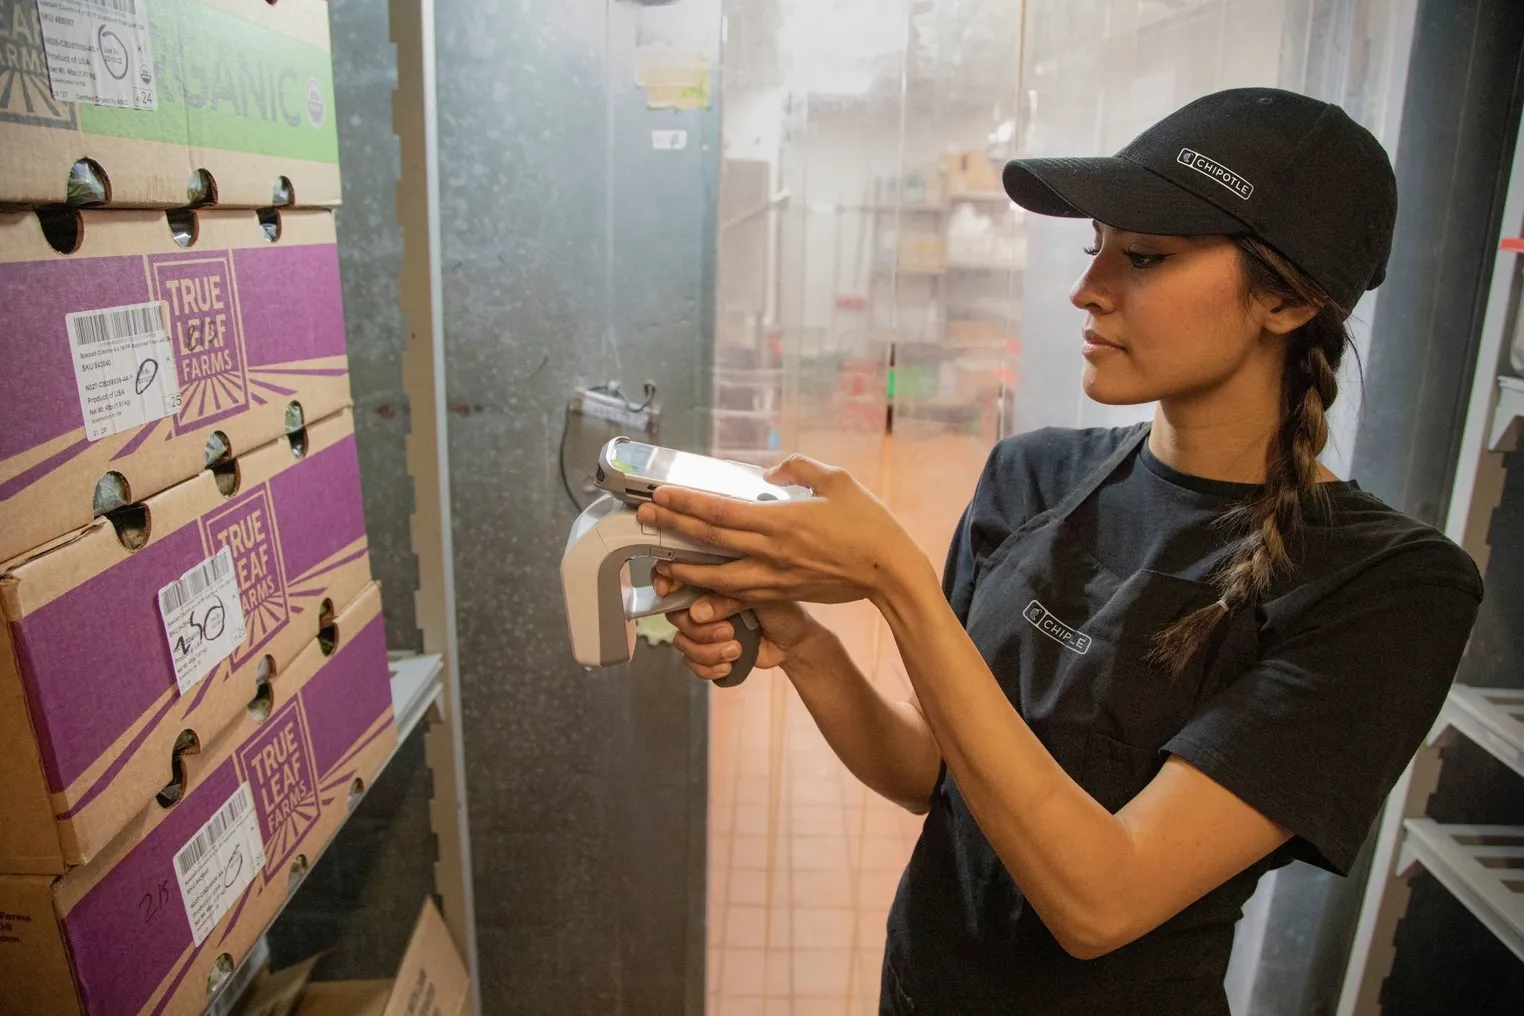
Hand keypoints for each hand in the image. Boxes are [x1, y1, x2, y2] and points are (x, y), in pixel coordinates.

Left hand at [634, 455, 927, 607]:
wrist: (889, 572)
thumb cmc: (869, 523)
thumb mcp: (838, 480)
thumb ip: (800, 469)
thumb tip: (769, 471)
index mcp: (782, 520)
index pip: (721, 511)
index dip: (687, 502)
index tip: (660, 494)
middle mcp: (772, 551)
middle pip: (710, 541)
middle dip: (673, 528)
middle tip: (643, 517)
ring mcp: (776, 577)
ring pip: (718, 578)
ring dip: (686, 570)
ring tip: (661, 562)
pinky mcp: (784, 593)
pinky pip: (742, 597)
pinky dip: (717, 598)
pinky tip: (698, 599)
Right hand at [653, 572, 820, 680]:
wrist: (795, 642)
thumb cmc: (782, 611)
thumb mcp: (759, 597)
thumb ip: (728, 600)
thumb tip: (697, 612)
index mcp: (713, 581)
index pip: (677, 575)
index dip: (664, 581)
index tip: (666, 590)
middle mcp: (703, 603)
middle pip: (676, 615)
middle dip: (700, 629)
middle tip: (728, 631)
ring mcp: (704, 629)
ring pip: (682, 642)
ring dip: (708, 651)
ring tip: (736, 649)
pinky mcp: (708, 652)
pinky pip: (691, 663)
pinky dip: (708, 668)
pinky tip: (729, 664)